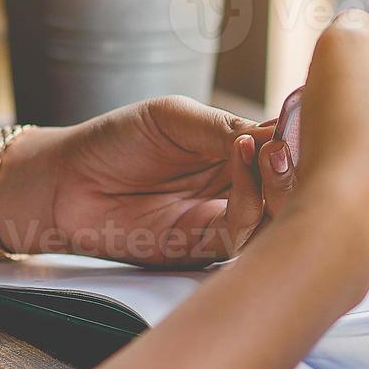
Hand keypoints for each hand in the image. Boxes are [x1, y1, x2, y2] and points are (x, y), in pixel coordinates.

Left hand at [0, 97, 291, 266]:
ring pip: (272, 218)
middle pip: (288, 191)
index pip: (283, 151)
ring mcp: (219, 222)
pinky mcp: (199, 250)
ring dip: (277, 184)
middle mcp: (234, 191)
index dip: (297, 139)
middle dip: (295, 167)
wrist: (65, 180)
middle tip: (286, 143)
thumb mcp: (175, 118)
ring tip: (265, 151)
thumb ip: (225, 127)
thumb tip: (277, 133)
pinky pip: (239, 237)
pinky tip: (240, 163)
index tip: (303, 119)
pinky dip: (248, 202)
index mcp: (234, 156)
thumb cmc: (115, 142)